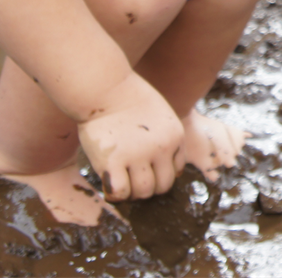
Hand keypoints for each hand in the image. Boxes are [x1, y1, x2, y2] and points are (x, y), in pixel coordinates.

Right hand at [76, 73, 184, 201]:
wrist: (105, 86)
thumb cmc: (127, 96)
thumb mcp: (158, 113)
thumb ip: (162, 135)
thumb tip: (157, 162)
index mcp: (175, 136)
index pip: (175, 171)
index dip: (159, 174)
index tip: (145, 171)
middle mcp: (162, 148)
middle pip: (162, 186)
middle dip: (148, 188)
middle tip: (131, 180)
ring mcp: (138, 156)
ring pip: (143, 192)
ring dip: (132, 193)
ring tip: (120, 182)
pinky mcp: (113, 161)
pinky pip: (120, 192)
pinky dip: (115, 194)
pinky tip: (109, 183)